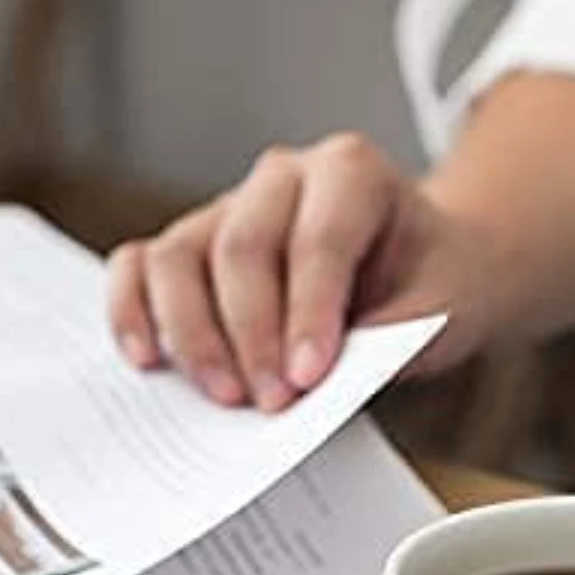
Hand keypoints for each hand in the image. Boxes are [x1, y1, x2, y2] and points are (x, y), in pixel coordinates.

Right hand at [106, 133, 495, 410]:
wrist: (424, 267)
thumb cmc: (432, 282)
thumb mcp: (441, 310)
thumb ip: (387, 340)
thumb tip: (311, 382)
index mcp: (351, 172)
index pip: (317, 239)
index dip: (309, 312)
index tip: (308, 379)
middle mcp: (282, 178)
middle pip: (241, 247)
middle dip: (251, 335)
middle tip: (270, 402)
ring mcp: (227, 208)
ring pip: (180, 257)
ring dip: (192, 335)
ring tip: (223, 397)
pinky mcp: (191, 246)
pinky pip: (139, 266)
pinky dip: (133, 311)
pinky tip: (147, 360)